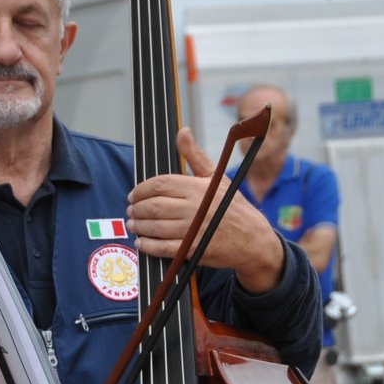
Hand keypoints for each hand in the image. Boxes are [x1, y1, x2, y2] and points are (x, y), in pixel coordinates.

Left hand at [126, 128, 284, 292]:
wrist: (253, 240)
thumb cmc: (233, 207)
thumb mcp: (216, 178)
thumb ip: (194, 156)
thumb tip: (183, 132)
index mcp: (197, 188)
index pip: (159, 185)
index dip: (141, 189)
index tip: (134, 193)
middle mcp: (194, 208)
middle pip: (152, 206)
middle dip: (136, 208)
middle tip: (131, 209)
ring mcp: (192, 231)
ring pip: (154, 227)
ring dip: (138, 225)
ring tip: (134, 223)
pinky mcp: (192, 251)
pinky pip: (162, 248)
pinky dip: (148, 245)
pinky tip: (142, 242)